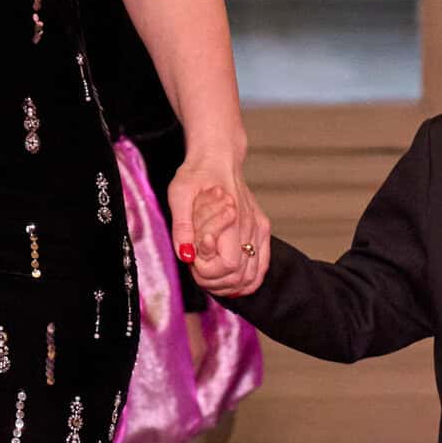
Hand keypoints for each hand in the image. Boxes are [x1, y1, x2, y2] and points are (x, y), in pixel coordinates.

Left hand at [169, 161, 268, 298]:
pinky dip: (247, 281)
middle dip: (214, 281)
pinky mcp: (262, 230)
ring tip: (209, 275)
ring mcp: (259, 229)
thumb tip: (186, 255)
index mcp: (232, 217)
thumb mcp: (179, 194)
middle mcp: (250, 226)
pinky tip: (230, 282)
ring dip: (228, 285)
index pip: (228, 264)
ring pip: (252, 276)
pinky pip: (261, 266)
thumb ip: (181, 226)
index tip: (193, 258)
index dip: (208, 270)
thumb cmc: (197, 173)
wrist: (218, 157)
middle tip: (196, 268)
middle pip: (240, 276)